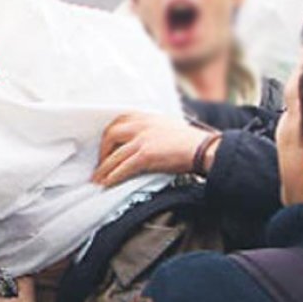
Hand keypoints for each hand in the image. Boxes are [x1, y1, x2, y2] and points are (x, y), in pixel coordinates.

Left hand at [92, 113, 219, 186]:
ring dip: (103, 169)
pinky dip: (112, 177)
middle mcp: (142, 125)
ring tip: (98, 180)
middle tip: (100, 165)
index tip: (106, 148)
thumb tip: (143, 143)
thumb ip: (153, 130)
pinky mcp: (146, 155)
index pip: (118, 121)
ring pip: (114, 155)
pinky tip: (108, 184)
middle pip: (111, 135)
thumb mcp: (168, 126)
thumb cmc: (191, 142)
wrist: (204, 149)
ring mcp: (143, 139)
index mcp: (147, 116)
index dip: (108, 136)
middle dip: (102, 152)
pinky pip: (123, 168)